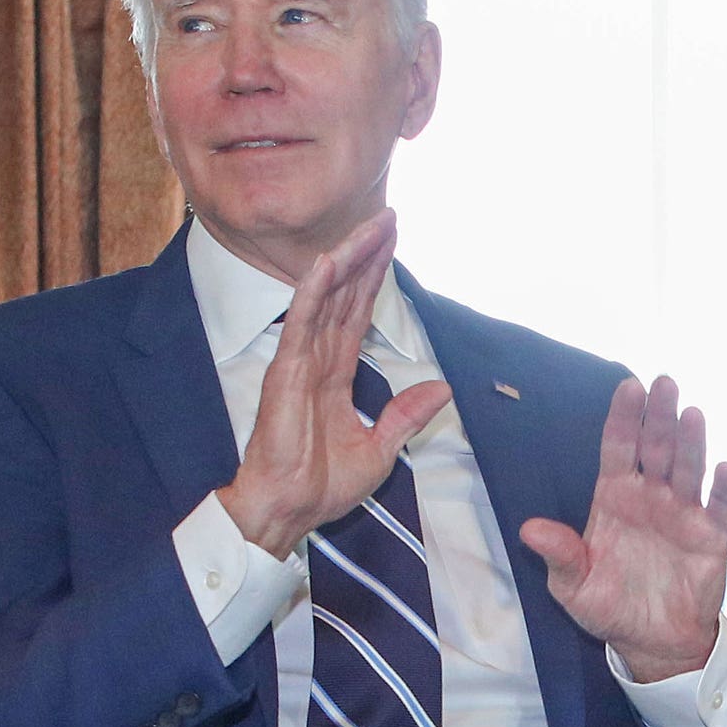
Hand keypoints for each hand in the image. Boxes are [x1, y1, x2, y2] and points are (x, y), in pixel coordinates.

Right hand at [216, 211, 451, 558]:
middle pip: (346, 295)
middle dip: (367, 255)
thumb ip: (406, 414)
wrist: (290, 510)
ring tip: (369, 226)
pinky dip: (312, 292)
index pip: (359, 313)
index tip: (393, 245)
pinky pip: (300, 324)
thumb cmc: (322, 485)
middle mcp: (317, 360)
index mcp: (336, 374)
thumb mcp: (380, 448)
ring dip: (347, 261)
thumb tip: (440, 387)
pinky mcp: (285, 373)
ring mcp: (300, 363)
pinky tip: (326, 264)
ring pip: (325, 298)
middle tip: (388, 216)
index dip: (376, 279)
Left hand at [521, 373, 726, 682]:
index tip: (627, 386)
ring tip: (692, 413)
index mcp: (615, 499)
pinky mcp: (711, 537)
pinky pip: (719, 507)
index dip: (623, 418)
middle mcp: (651, 497)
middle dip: (659, 415)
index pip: (619, 448)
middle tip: (664, 382)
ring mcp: (683, 514)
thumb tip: (530, 529)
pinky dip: (722, 488)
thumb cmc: (609, 608)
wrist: (653, 642)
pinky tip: (724, 468)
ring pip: (689, 468)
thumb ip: (559, 555)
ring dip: (692, 441)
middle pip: (657, 447)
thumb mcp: (573, 587)